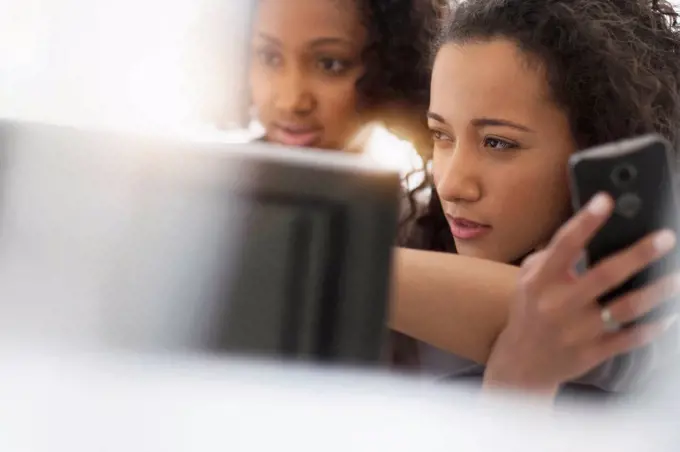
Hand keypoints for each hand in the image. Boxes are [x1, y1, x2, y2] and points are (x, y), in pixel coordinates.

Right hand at [484, 193, 678, 396]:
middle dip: (638, 255)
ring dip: (655, 292)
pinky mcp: (591, 352)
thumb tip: (582, 230)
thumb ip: (550, 256)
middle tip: (665, 238)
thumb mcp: (527, 281)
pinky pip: (629, 339)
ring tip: (676, 278)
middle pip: (604, 275)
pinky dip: (652, 328)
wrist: (522, 363)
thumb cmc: (529, 312)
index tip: (606, 200)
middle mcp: (558, 304)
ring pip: (624, 309)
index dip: (585, 222)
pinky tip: (669, 316)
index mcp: (540, 281)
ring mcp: (576, 331)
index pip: (564, 246)